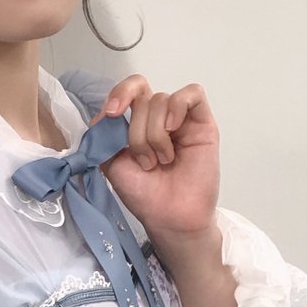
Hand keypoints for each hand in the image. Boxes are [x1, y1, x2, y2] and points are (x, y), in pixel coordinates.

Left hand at [88, 74, 220, 241]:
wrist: (170, 217)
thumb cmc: (144, 194)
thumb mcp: (112, 163)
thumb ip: (103, 135)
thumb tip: (104, 113)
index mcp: (138, 123)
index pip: (130, 90)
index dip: (119, 93)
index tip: (111, 114)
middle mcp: (159, 118)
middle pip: (143, 98)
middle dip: (137, 133)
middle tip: (146, 162)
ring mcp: (182, 119)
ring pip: (162, 100)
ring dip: (155, 134)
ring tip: (162, 160)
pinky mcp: (203, 124)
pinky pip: (193, 94)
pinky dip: (177, 107)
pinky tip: (173, 129)